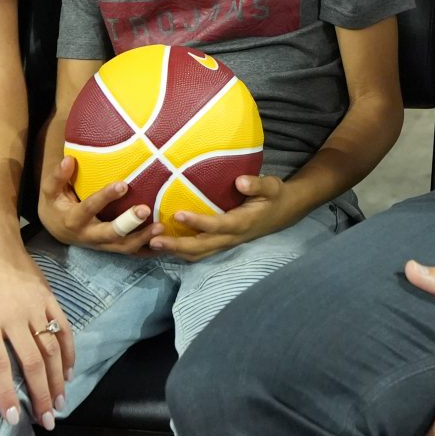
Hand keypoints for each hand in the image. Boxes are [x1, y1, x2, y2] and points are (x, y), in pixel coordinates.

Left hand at [0, 227, 75, 429]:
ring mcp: (35, 305)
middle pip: (32, 362)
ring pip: (52, 348)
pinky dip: (68, 352)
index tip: (14, 419)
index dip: (7, 393)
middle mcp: (14, 316)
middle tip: (47, 421)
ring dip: (57, 379)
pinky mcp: (49, 296)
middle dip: (41, 395)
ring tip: (60, 404)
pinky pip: (64, 327)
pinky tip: (68, 372)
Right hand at [38, 156, 161, 251]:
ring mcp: (101, 245)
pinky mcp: (110, 248)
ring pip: (123, 247)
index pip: (90, 207)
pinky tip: (163, 244)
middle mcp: (88, 235)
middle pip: (110, 234)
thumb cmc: (56, 205)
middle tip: (146, 209)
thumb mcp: (50, 191)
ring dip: (142, 239)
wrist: (56, 230)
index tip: (123, 184)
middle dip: (128, 223)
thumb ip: (58, 177)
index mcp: (73, 219)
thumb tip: (68, 160)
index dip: (105, 197)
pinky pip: (129, 252)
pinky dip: (146, 250)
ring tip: (160, 227)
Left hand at [149, 174, 293, 261]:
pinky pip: (199, 251)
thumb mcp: (272, 186)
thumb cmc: (274, 196)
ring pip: (198, 254)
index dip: (198, 222)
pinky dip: (180, 251)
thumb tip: (240, 181)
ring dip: (175, 252)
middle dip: (177, 246)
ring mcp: (225, 243)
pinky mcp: (221, 243)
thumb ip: (257, 184)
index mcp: (242, 223)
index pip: (218, 225)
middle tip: (152, 240)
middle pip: (202, 247)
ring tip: (151, 245)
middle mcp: (232, 237)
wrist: (283, 212)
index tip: (178, 213)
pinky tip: (163, 245)